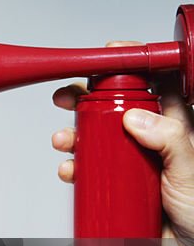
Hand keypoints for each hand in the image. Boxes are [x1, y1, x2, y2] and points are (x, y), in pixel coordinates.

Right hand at [52, 41, 193, 245]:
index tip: (105, 58)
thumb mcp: (189, 170)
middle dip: (86, 99)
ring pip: (96, 139)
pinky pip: (89, 172)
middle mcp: (152, 141)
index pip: (153, 85)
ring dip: (73, 136)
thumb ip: (168, 140)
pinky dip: (73, 168)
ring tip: (63, 142)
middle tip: (66, 98)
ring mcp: (132, 164)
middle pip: (114, 108)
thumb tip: (135, 119)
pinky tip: (69, 170)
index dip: (128, 66)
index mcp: (176, 127)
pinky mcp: (116, 187)